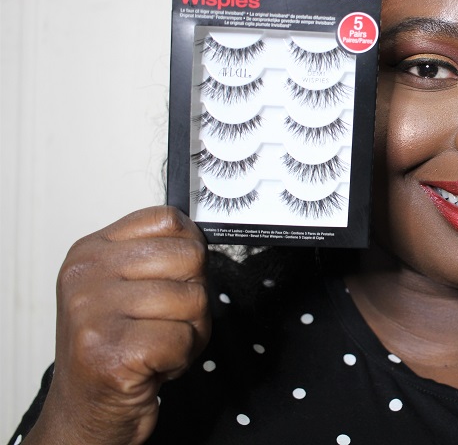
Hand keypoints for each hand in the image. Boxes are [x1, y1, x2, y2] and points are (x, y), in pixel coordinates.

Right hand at [26, 206, 209, 444]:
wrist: (86, 411)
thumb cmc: (115, 348)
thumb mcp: (125, 287)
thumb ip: (156, 255)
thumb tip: (199, 234)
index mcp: (91, 251)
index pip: (167, 219)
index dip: (190, 249)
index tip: (176, 276)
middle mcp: (87, 276)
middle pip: (190, 257)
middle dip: (195, 295)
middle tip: (167, 320)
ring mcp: (93, 312)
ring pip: (194, 299)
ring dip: (190, 331)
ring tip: (158, 344)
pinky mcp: (111, 351)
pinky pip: (184, 337)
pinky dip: (181, 357)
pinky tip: (153, 364)